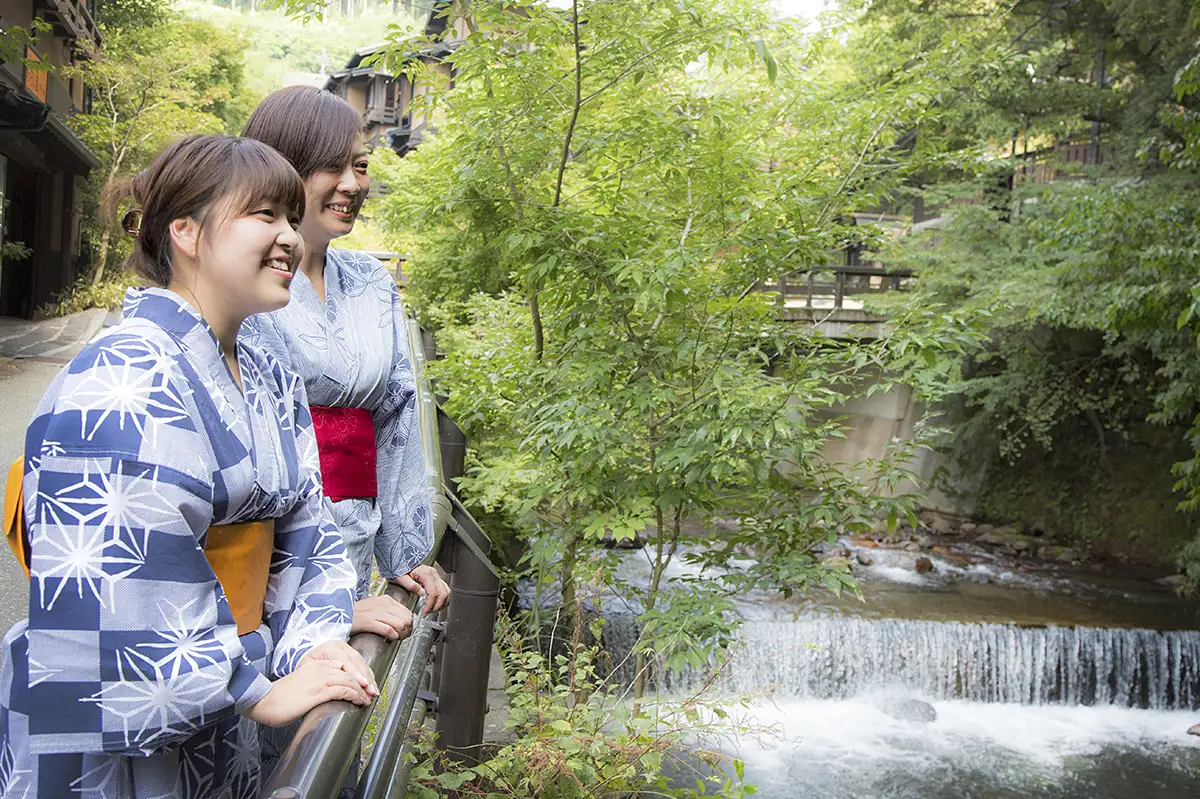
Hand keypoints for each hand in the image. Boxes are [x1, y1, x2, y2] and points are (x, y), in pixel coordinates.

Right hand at [243, 660, 370, 726]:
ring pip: (349, 680)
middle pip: (349, 672)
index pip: (342, 666)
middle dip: (363, 683)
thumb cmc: (279, 697)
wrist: (263, 701)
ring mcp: (319, 679)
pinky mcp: (318, 692)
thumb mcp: (300, 682)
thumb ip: (316, 678)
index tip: (363, 685)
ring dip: (361, 690)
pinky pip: (343, 690)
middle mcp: (319, 669)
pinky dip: (355, 695)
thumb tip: (332, 680)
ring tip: (367, 699)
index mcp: (314, 665)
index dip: (355, 675)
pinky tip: (359, 701)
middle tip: (371, 693)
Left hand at [300, 640, 378, 696]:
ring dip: (369, 678)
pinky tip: (371, 685)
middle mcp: (341, 646)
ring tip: (373, 691)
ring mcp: (348, 649)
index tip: (362, 684)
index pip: (346, 661)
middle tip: (371, 691)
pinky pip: (363, 665)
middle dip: (366, 678)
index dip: (355, 673)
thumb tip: (337, 672)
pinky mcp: (352, 655)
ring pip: (363, 663)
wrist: (304, 654)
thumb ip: (320, 669)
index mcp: (330, 647)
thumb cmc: (305, 663)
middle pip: (357, 662)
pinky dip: (368, 676)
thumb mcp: (307, 666)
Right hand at [352, 595, 413, 639]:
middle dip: (408, 630)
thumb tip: (402, 620)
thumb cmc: (357, 612)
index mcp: (386, 600)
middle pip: (406, 618)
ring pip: (400, 624)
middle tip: (404, 636)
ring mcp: (377, 613)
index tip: (406, 629)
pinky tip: (391, 638)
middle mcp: (384, 605)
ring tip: (398, 638)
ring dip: (402, 634)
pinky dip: (393, 636)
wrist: (340, 613)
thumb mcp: (376, 605)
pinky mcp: (370, 622)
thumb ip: (388, 610)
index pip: (407, 612)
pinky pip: (389, 630)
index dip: (409, 623)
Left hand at [394, 565, 450, 612]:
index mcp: (426, 573)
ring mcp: (436, 576)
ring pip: (446, 593)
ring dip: (441, 604)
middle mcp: (433, 574)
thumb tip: (422, 593)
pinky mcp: (437, 580)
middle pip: (442, 593)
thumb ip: (411, 585)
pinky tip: (436, 605)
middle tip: (427, 613)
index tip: (424, 612)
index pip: (433, 592)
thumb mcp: (401, 578)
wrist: (401, 564)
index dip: (430, 605)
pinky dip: (443, 600)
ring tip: (432, 610)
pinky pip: (445, 591)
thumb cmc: (400, 570)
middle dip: (436, 606)